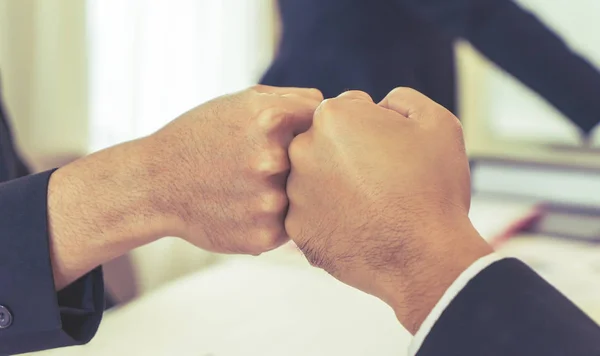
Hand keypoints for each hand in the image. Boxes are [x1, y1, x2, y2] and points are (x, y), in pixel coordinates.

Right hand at [142, 85, 322, 253]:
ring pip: (304, 196)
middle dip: (298, 162)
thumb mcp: (241, 101)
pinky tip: (245, 209)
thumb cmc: (202, 137)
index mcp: (270, 119)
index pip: (320, 122)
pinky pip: (289, 224)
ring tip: (248, 187)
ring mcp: (269, 202)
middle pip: (316, 162)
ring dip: (287, 193)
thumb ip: (292, 99)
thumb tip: (332, 111)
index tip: (282, 135)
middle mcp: (273, 161)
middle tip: (259, 165)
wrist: (156, 185)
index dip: (304, 128)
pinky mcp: (265, 237)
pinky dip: (274, 217)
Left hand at [285, 89, 491, 332]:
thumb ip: (400, 99)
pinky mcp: (297, 230)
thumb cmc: (433, 188)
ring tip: (373, 205)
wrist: (426, 258)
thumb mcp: (435, 123)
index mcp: (332, 117)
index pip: (347, 110)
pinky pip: (312, 214)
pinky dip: (331, 218)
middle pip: (325, 142)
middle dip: (348, 153)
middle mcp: (302, 151)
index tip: (390, 150)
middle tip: (381, 178)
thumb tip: (380, 105)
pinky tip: (360, 226)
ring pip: (316, 179)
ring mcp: (296, 193)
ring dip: (337, 185)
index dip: (373, 127)